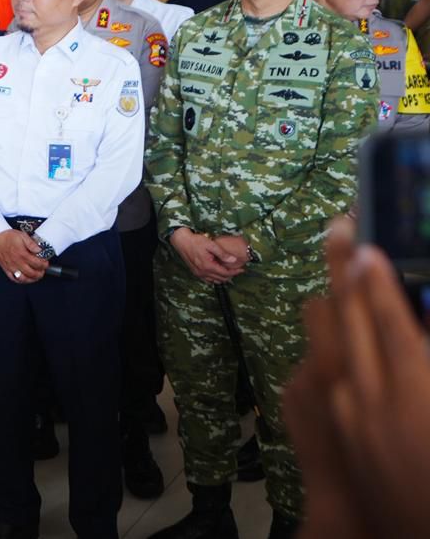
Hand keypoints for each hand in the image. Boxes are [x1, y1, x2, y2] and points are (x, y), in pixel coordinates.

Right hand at [0, 229, 47, 282]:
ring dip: (32, 279)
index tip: (45, 263)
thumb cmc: (8, 236)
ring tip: (36, 276)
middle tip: (42, 270)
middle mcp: (16, 262)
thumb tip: (39, 250)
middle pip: (32, 273)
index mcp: (22, 254)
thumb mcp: (22, 235)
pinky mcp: (6, 269)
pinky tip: (25, 278)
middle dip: (40, 273)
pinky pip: (14, 279)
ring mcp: (11, 267)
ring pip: (23, 278)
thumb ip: (32, 243)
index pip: (37, 263)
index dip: (44, 264)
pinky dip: (21, 281)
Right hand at [171, 228, 244, 283]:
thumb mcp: (211, 245)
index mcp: (208, 266)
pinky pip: (207, 280)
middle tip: (237, 270)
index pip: (225, 273)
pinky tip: (218, 273)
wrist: (181, 241)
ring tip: (229, 272)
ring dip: (223, 278)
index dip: (235, 272)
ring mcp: (198, 273)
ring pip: (215, 281)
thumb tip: (233, 260)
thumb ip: (223, 254)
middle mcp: (203, 272)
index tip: (242, 269)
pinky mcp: (195, 272)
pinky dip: (215, 278)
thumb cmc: (195, 241)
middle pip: (221, 279)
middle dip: (231, 275)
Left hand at [285, 219, 429, 538]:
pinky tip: (352, 353)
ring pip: (319, 329)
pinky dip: (333, 350)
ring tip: (348, 287)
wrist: (396, 530)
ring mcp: (335, 401)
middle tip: (338, 228)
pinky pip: (317, 362)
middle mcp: (363, 386)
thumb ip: (424, 354)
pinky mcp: (319, 413)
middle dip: (340, 266)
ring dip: (335, 308)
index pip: (383, 313)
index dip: (372, 273)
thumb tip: (413, 324)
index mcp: (409, 384)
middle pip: (342, 309)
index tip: (363, 243)